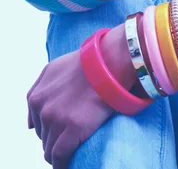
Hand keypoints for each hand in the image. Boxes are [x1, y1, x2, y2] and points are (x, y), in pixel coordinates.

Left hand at [27, 49, 115, 167]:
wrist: (110, 59)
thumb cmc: (88, 62)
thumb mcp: (54, 69)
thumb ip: (37, 90)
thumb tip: (28, 125)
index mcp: (36, 97)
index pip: (37, 125)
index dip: (51, 129)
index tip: (62, 130)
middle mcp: (42, 109)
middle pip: (44, 137)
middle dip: (56, 138)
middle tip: (74, 136)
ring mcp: (56, 119)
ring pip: (51, 148)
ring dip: (60, 150)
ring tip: (75, 148)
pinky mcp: (73, 128)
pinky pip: (60, 156)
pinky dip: (62, 163)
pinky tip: (68, 165)